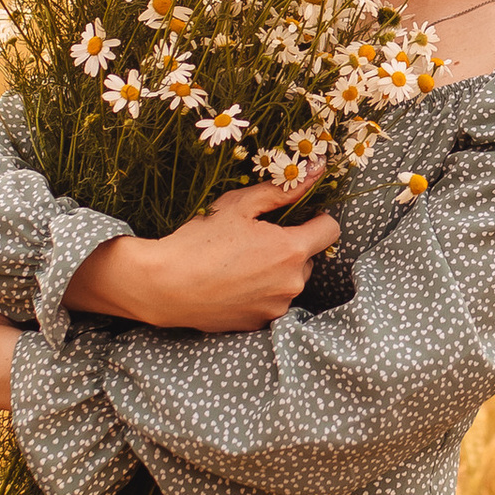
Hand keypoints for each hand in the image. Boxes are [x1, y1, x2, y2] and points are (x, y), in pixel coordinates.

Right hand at [64, 174, 341, 334]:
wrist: (164, 286)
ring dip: (276, 271)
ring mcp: (277, 308)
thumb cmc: (200, 241)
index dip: (316, 218)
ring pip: (290, 281)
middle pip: (309, 258)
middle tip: (255, 239)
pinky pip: (271, 302)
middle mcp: (292, 283)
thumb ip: (282, 190)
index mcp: (292, 250)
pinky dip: (260, 292)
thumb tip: (316, 170)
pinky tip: (232, 283)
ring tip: (239, 263)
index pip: (331, 230)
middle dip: (291, 247)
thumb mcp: (239, 205)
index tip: (296, 216)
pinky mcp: (260, 324)